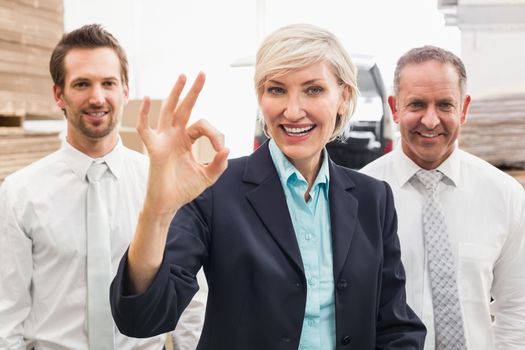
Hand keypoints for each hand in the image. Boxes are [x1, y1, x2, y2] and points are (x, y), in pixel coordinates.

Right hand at [137, 73, 228, 216]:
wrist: (168, 204)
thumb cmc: (185, 189)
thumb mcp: (208, 177)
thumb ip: (218, 164)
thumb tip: (227, 149)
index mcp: (187, 140)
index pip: (203, 125)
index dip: (215, 134)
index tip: (221, 150)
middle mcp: (175, 136)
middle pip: (185, 108)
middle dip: (193, 91)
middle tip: (202, 73)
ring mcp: (163, 140)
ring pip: (169, 111)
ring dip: (176, 93)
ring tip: (184, 76)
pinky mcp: (154, 148)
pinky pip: (145, 129)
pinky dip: (144, 114)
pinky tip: (147, 100)